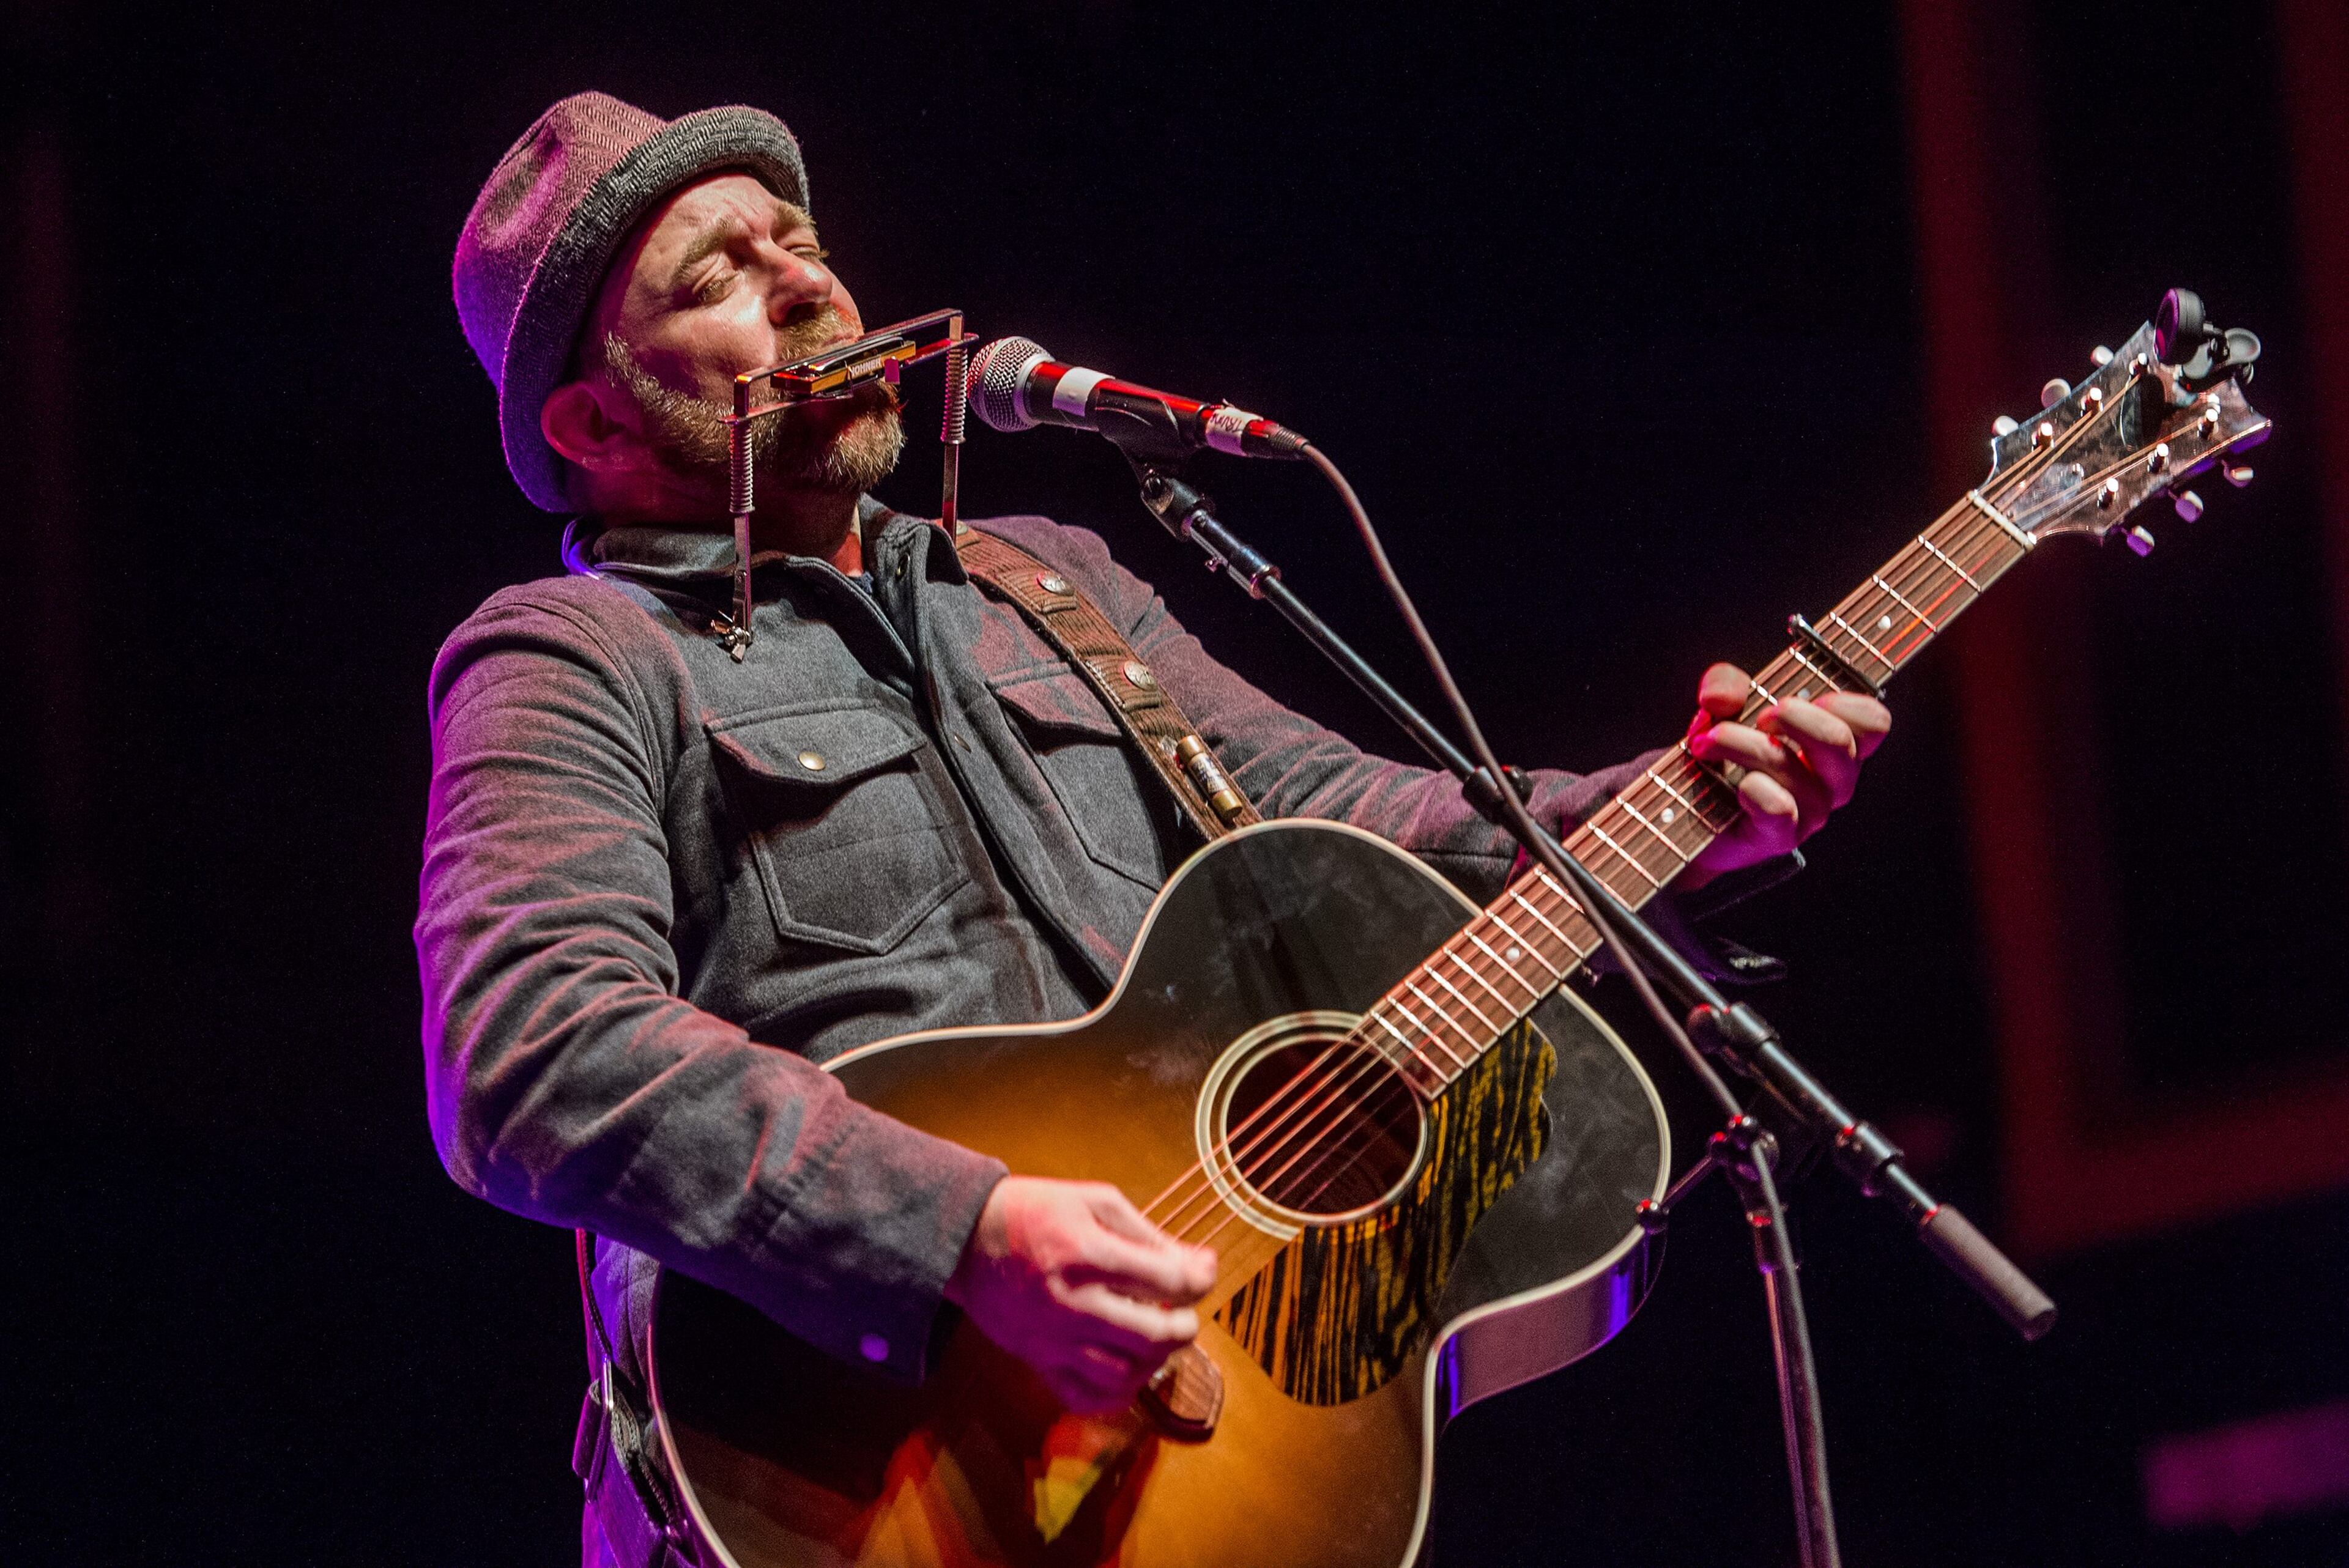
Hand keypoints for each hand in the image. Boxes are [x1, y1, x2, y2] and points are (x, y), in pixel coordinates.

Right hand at [944, 1176, 1218, 1413]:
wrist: (965, 1239)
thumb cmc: (1034, 1211)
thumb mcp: (1093, 1201)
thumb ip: (1146, 1234)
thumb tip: (1196, 1263)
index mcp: (1086, 1254)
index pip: (1167, 1280)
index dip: (1200, 1276)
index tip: (1203, 1267)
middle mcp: (1071, 1303)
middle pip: (1153, 1335)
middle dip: (1186, 1326)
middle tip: (1185, 1313)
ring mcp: (1053, 1339)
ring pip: (1125, 1373)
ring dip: (1156, 1359)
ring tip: (1157, 1336)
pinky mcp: (1037, 1361)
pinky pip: (1085, 1397)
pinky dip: (1116, 1392)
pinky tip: (1128, 1367)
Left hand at [1681, 662, 1889, 886]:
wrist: (1693, 814)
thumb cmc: (1724, 755)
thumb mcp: (1723, 707)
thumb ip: (1726, 685)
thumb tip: (1720, 698)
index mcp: (1836, 746)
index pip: (1873, 722)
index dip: (1842, 702)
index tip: (1796, 698)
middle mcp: (1833, 781)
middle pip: (1838, 741)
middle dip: (1790, 716)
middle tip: (1758, 718)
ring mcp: (1811, 812)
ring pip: (1791, 768)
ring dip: (1741, 744)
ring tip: (1708, 742)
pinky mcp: (1781, 837)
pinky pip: (1779, 807)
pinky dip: (1751, 787)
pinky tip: (1734, 783)